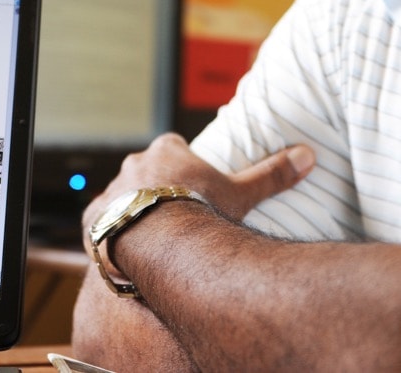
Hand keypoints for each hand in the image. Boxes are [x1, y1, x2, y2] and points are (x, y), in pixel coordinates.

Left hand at [81, 133, 314, 229]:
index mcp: (166, 152)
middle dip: (156, 189)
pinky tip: (126, 251)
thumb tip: (308, 155)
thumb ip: (271, 175)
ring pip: (121, 197)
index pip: (172, 148)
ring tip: (151, 238)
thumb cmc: (198, 214)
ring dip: (132, 211)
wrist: (155, 240)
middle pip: (145, 171)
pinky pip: (100, 222)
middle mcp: (132, 164)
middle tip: (174, 215)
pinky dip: (110, 233)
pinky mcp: (92, 217)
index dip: (183, 166)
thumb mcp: (240, 194)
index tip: (192, 185)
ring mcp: (110, 189)